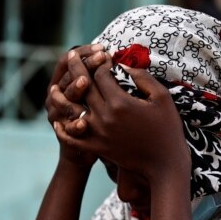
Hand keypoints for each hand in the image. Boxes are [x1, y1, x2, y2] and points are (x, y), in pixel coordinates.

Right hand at [46, 46, 103, 168]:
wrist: (83, 149)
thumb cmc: (95, 115)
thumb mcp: (96, 93)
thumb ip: (102, 78)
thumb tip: (121, 61)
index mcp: (63, 82)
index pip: (67, 60)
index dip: (84, 52)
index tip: (103, 48)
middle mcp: (55, 95)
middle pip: (67, 76)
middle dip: (85, 65)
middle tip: (102, 56)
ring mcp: (57, 114)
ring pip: (62, 99)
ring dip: (74, 89)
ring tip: (85, 82)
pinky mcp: (63, 133)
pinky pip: (67, 129)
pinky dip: (74, 125)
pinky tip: (84, 122)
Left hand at [56, 57, 189, 183]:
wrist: (164, 165)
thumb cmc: (167, 129)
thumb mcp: (161, 98)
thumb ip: (143, 78)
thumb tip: (125, 65)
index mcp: (120, 103)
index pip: (101, 76)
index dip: (100, 62)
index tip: (102, 55)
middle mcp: (105, 117)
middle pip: (84, 87)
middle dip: (77, 68)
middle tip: (71, 55)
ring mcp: (98, 134)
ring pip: (73, 111)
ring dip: (61, 98)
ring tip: (53, 88)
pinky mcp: (97, 148)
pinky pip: (74, 138)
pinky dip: (64, 131)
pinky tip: (58, 122)